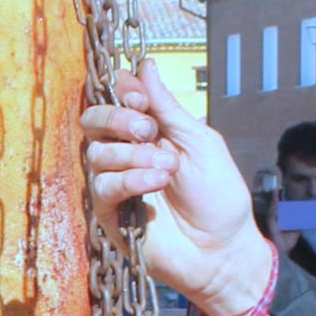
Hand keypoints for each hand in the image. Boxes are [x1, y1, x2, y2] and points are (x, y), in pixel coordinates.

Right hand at [84, 60, 272, 315]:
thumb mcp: (200, 142)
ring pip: (96, 153)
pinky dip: (129, 180)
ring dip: (133, 155)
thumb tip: (145, 65)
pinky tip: (154, 184)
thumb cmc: (218, 197)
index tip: (142, 100)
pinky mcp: (109, 214)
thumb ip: (169, 108)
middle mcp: (127, 153)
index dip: (123, 91)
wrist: (222, 250)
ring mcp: (116, 183)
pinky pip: (102, 187)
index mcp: (151, 131)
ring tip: (167, 170)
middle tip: (147, 129)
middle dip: (116, 118)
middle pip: (93, 120)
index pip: (118, 97)